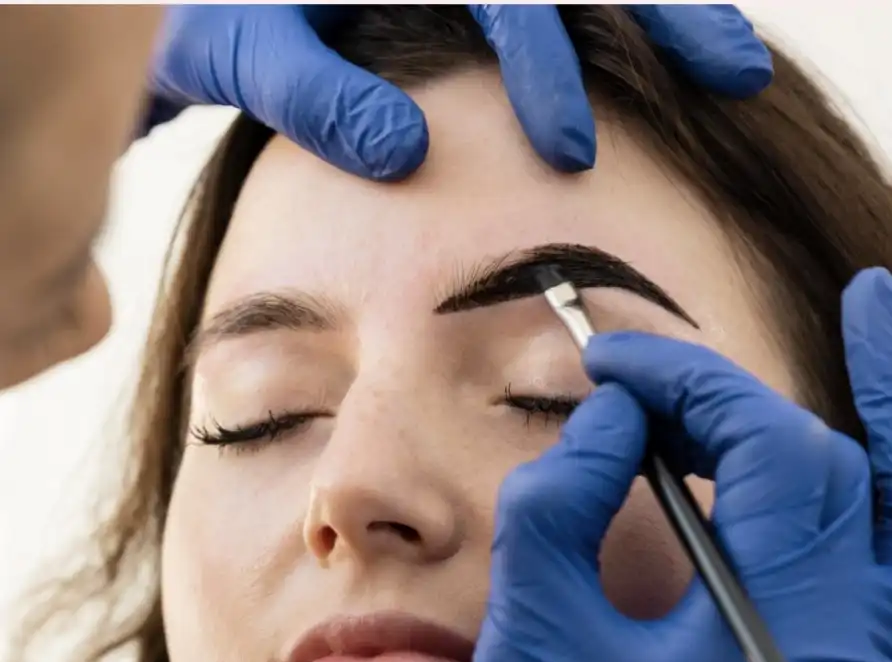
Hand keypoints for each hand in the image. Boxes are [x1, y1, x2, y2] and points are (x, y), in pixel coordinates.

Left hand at [147, 5, 771, 179]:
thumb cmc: (213, 15)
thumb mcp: (245, 48)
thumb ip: (312, 90)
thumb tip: (407, 151)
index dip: (547, 61)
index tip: (571, 149)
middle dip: (658, 18)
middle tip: (729, 82)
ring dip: (669, 11)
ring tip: (738, 66)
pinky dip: (630, 22)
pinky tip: (680, 53)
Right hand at [440, 268, 891, 661]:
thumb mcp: (538, 632)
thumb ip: (568, 496)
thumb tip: (617, 415)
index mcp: (791, 636)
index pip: (777, 451)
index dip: (692, 382)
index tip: (608, 359)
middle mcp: (848, 652)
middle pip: (837, 472)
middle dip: (740, 400)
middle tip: (649, 369)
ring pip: (869, 514)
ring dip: (829, 432)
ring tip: (796, 358)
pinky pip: (843, 563)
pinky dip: (814, 499)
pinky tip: (754, 466)